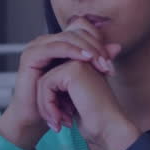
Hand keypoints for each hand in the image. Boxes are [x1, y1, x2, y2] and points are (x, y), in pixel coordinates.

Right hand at [0, 18, 120, 148]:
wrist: (38, 120)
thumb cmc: (59, 103)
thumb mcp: (83, 79)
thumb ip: (97, 61)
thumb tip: (118, 47)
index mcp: (58, 43)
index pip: (82, 29)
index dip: (99, 41)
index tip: (111, 62)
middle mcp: (47, 41)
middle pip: (77, 32)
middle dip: (96, 47)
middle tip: (108, 64)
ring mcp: (37, 46)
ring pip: (68, 37)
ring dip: (88, 49)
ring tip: (100, 63)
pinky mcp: (31, 54)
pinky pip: (56, 47)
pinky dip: (73, 51)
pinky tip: (86, 59)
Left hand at [36, 54, 138, 149]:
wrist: (109, 129)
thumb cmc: (94, 122)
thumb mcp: (72, 105)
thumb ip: (59, 95)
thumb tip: (41, 97)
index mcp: (82, 68)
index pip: (52, 81)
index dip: (50, 102)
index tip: (59, 120)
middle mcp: (80, 61)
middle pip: (45, 79)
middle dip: (46, 104)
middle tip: (56, 124)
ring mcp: (77, 63)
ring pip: (43, 82)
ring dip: (45, 107)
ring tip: (57, 122)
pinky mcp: (73, 70)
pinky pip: (46, 84)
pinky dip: (48, 105)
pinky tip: (59, 118)